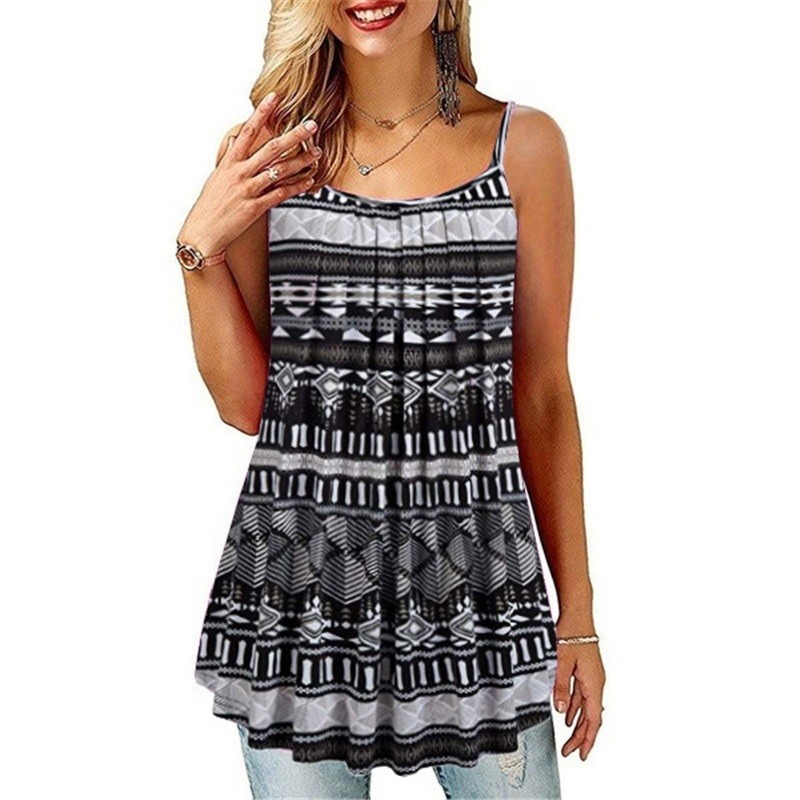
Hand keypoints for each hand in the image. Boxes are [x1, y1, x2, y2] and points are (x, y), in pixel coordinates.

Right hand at [178, 91, 321, 254]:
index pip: (248, 132)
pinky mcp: (255, 207)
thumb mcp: (216, 177)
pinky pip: (281, 194)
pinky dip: (296, 186)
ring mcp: (248, 190)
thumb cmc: (209, 206)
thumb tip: (234, 140)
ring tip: (316, 154)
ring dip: (301, 161)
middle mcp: (240, 173)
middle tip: (311, 126)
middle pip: (271, 148)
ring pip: (280, 170)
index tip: (274, 98)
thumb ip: (228, 158)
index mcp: (229, 162)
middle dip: (294, 135)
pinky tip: (308, 181)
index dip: (261, 113)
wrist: (203, 232)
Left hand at [552, 625, 605, 760]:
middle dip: (581, 736)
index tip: (581, 754)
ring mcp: (591, 676)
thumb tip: (561, 711)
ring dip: (578, 724)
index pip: (594, 718)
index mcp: (594, 683)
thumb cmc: (571, 633)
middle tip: (571, 752)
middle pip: (592, 716)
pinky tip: (568, 714)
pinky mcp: (585, 670)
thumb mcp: (561, 661)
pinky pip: (582, 695)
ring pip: (587, 707)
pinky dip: (576, 707)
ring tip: (569, 739)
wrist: (577, 613)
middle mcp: (596, 682)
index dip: (588, 738)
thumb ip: (561, 687)